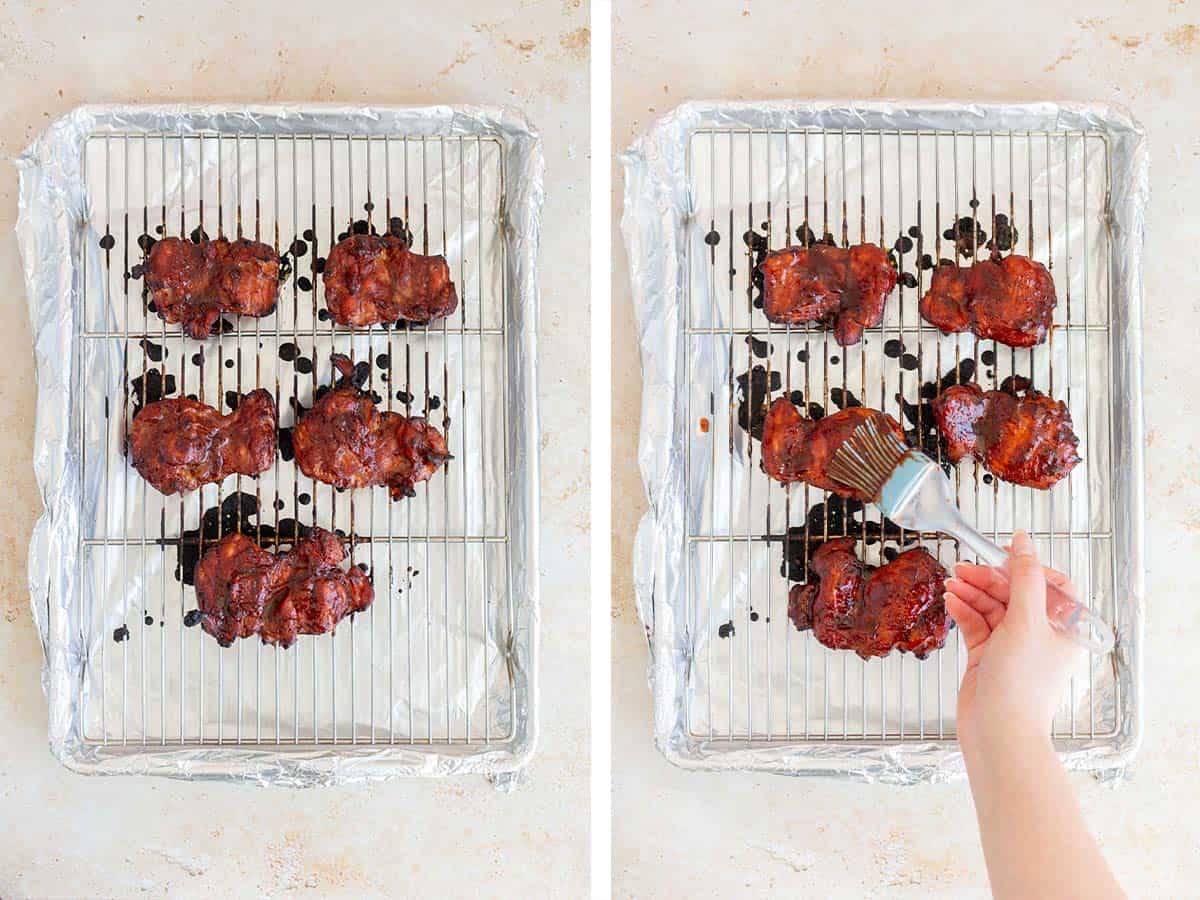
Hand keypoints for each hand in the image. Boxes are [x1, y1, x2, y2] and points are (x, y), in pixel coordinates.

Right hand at [943, 530, 1079, 755]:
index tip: (1000, 553)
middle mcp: (1042, 636)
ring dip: (972, 593)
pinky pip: (977, 625)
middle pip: (1016, 593)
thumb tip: (1024, 541)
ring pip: (993, 608)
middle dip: (989, 579)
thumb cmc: (1021, 685)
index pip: (1051, 584)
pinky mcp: (989, 658)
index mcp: (1065, 628)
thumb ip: (1024, 577)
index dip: (1026, 567)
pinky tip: (952, 602)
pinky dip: (964, 611)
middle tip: (963, 568)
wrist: (998, 732)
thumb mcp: (1025, 621)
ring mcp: (1014, 647)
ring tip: (951, 583)